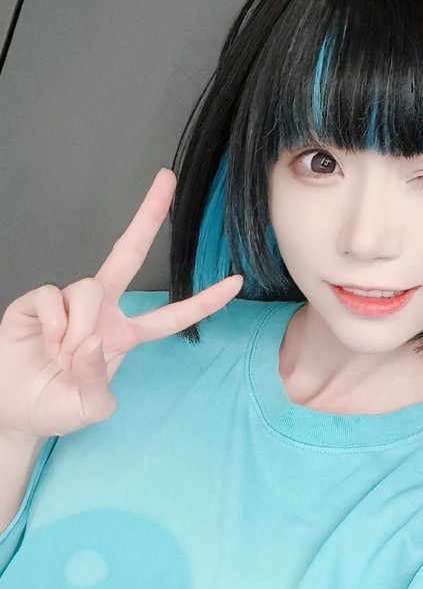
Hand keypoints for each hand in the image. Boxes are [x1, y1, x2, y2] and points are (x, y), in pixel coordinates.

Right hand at [0, 169, 243, 440]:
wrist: (14, 409)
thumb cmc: (57, 406)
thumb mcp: (89, 408)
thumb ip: (97, 380)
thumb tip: (93, 338)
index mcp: (124, 335)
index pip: (171, 316)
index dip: (204, 301)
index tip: (235, 281)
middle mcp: (101, 311)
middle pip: (129, 253)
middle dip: (148, 215)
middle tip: (168, 178)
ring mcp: (70, 302)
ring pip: (89, 287)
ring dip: (77, 330)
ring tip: (62, 357)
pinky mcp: (39, 300)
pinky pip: (54, 297)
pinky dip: (54, 325)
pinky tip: (45, 344)